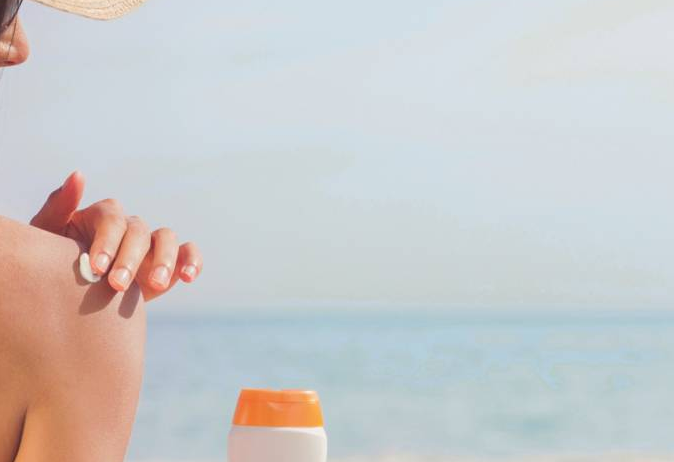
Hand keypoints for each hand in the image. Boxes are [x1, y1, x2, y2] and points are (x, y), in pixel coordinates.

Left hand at [30, 171, 202, 301]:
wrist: (72, 301)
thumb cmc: (52, 265)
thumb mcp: (47, 238)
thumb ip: (58, 207)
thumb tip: (79, 175)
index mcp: (102, 217)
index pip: (112, 219)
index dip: (107, 242)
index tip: (96, 269)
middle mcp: (129, 227)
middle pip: (139, 231)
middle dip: (130, 259)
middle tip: (118, 285)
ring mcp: (151, 244)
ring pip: (167, 238)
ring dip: (164, 260)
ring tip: (155, 285)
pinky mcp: (169, 262)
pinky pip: (188, 253)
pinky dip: (192, 260)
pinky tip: (188, 277)